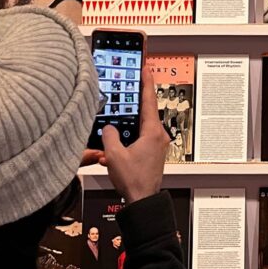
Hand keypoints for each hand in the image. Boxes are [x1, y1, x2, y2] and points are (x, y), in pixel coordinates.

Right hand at [88, 66, 168, 203]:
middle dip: (134, 102)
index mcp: (153, 132)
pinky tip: (115, 145)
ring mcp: (157, 145)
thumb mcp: (114, 155)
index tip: (146, 68)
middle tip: (129, 86)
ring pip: (141, 127)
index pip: (149, 100)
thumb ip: (109, 136)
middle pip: (145, 112)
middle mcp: (159, 136)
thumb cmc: (133, 180)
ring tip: (117, 120)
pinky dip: (129, 138)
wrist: (142, 200)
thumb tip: (108, 127)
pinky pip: (140, 139)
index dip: (146, 82)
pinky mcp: (153, 153)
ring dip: (128, 125)